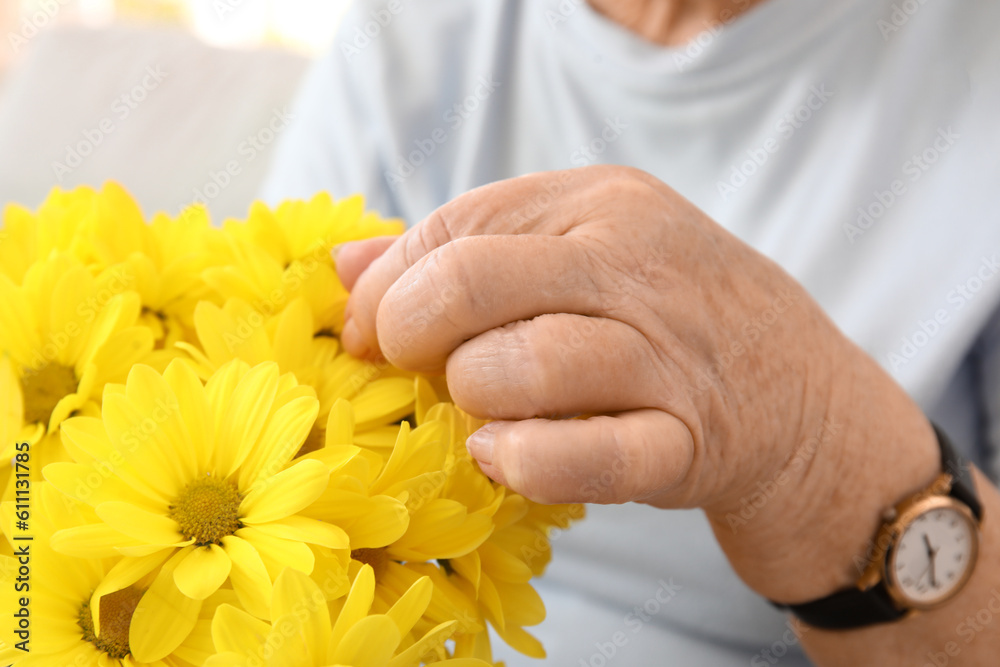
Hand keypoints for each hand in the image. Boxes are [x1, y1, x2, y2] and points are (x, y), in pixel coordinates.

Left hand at [336, 166, 939, 601]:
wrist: (800, 392)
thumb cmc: (665, 319)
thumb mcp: (582, 255)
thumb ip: (465, 251)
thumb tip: (345, 266)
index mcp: (600, 204)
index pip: (460, 224)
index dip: (392, 283)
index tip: (372, 331)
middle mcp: (636, 264)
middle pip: (476, 279)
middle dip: (411, 330)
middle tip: (406, 367)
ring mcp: (668, 354)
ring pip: (528, 361)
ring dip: (474, 392)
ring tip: (478, 407)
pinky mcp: (688, 442)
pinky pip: (592, 453)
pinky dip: (527, 459)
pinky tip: (498, 457)